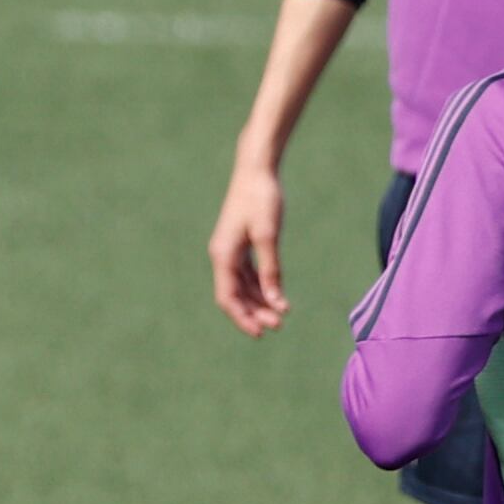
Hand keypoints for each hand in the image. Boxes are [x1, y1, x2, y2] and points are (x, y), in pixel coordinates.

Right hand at [210, 163, 289, 336]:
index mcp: (223, 255)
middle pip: (234, 294)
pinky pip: (248, 273)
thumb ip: (270, 270)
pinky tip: (277, 296)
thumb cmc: (261, 199)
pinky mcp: (241, 244)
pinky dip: (261, 286)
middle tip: (279, 325)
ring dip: (259, 301)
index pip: (228, 297)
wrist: (256, 170)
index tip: (261, 333)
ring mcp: (231, 250)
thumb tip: (276, 302)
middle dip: (254, 312)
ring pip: (242, 286)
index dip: (242, 317)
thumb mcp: (268, 236)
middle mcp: (223, 255)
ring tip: (281, 315)